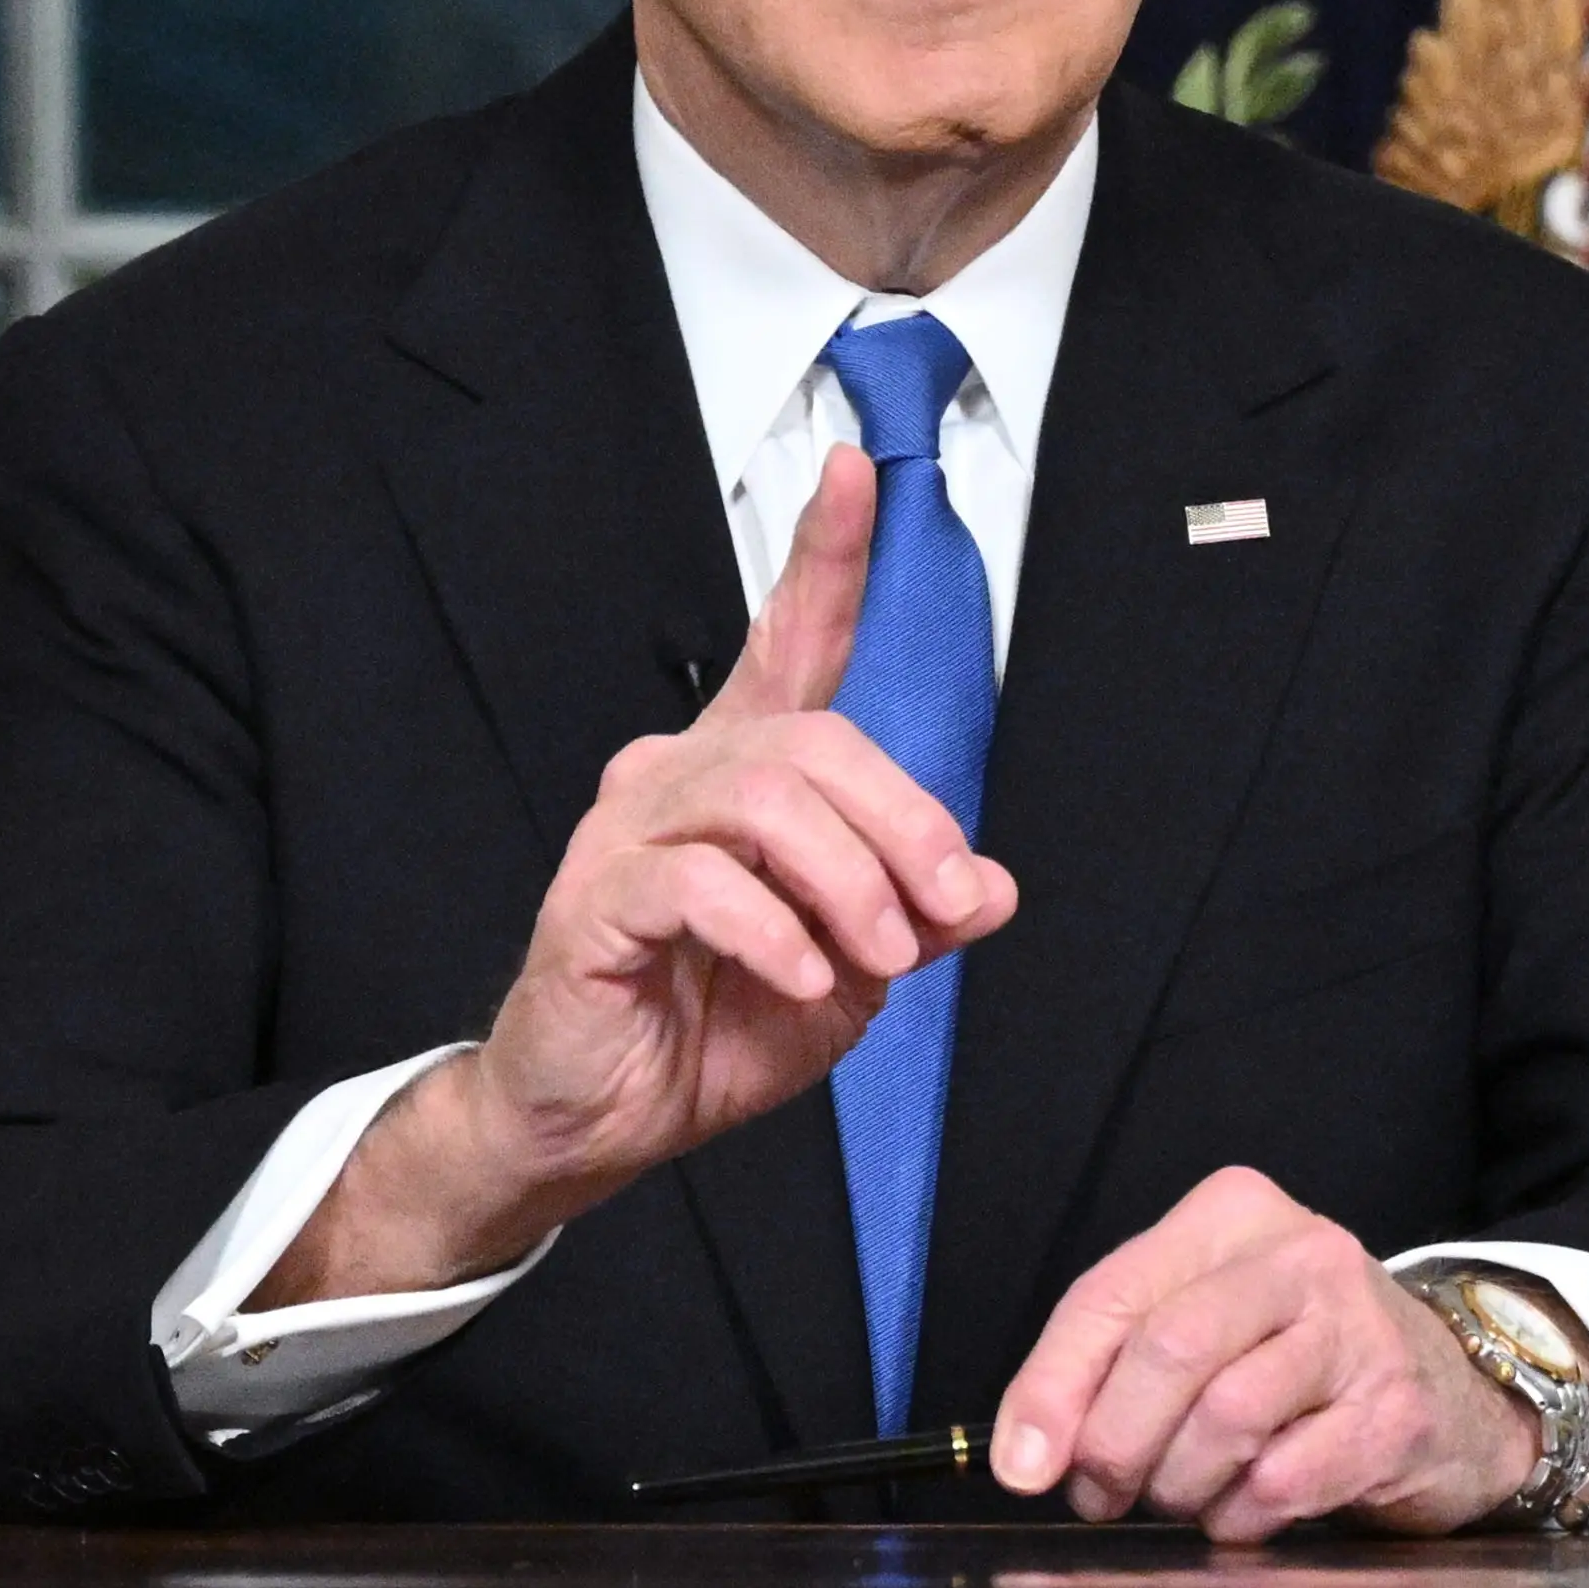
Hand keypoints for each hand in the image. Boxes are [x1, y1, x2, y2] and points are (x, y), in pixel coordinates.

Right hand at [255, 450, 1018, 1304]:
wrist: (604, 1118)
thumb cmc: (711, 1028)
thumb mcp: (848, 975)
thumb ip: (912, 919)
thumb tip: (993, 887)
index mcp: (742, 772)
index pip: (788, 640)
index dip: (825, 555)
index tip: (858, 470)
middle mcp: (677, 772)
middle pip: (814, 741)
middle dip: (903, 824)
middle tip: (944, 911)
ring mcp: (627, 827)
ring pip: (765, 798)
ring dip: (849, 882)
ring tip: (875, 958)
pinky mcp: (595, 896)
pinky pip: (700, 880)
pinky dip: (774, 932)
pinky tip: (805, 982)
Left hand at [985, 1169, 1588, 1542]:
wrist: (1455, 1394)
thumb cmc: (1297, 1363)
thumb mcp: (1203, 1328)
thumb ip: (1109, 1368)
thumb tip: (1025, 1457)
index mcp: (1230, 1216)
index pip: (1111, 1294)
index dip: (1052, 1388)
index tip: (1021, 1468)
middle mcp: (1299, 1253)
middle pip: (1167, 1350)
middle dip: (1114, 1444)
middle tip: (1102, 1495)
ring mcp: (1358, 1327)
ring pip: (1225, 1417)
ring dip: (1181, 1486)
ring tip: (1183, 1497)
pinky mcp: (1398, 1408)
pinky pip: (1285, 1479)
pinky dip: (1242, 1516)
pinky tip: (1244, 1513)